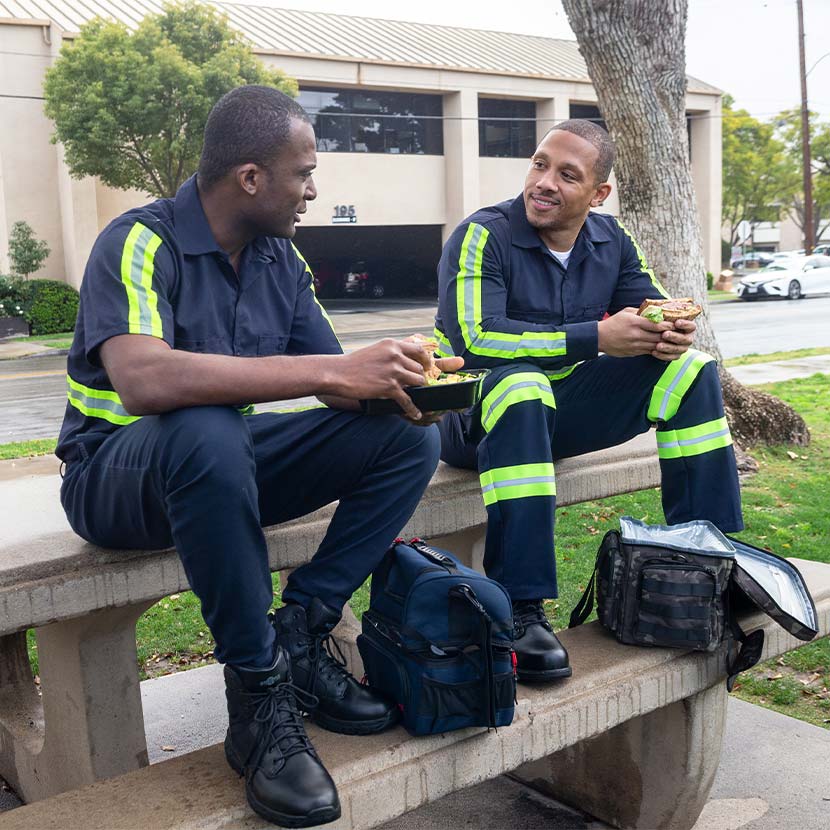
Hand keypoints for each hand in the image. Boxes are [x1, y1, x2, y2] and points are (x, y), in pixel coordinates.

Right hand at [334, 341, 462, 419]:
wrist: (338, 373)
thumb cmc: (354, 363)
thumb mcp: (376, 350)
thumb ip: (392, 352)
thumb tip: (406, 357)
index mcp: (393, 345)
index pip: (419, 349)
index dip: (426, 359)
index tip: (427, 365)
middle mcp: (395, 356)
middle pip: (419, 368)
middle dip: (419, 377)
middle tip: (417, 384)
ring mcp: (394, 372)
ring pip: (418, 381)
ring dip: (417, 389)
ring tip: (414, 395)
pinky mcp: (389, 387)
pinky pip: (408, 400)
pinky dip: (413, 409)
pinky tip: (416, 414)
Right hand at [597, 308, 672, 356]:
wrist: (600, 338)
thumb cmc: (613, 323)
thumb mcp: (625, 312)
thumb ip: (640, 312)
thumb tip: (654, 310)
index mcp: (635, 322)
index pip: (656, 325)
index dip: (667, 325)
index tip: (674, 324)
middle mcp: (636, 335)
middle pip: (658, 336)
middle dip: (669, 335)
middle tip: (677, 332)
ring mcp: (635, 345)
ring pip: (655, 345)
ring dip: (664, 343)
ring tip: (671, 340)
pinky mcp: (633, 352)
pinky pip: (649, 352)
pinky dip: (656, 349)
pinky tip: (660, 346)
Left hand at [650, 318, 695, 361]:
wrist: (655, 334)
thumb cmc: (660, 322)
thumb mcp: (662, 317)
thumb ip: (663, 314)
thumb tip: (657, 310)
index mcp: (688, 327)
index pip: (691, 326)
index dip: (685, 325)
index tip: (676, 322)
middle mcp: (688, 338)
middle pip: (685, 339)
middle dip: (675, 337)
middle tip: (664, 334)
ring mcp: (682, 347)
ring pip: (679, 349)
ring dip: (668, 347)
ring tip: (658, 345)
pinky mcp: (676, 355)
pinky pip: (671, 357)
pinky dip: (663, 355)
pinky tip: (654, 352)